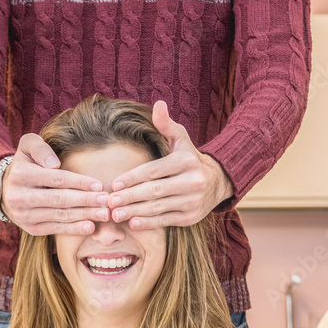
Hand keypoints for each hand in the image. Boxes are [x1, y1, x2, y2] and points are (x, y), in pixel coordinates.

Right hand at [0, 133, 110, 234]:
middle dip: (86, 200)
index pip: (57, 179)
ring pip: (60, 215)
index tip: (99, 185)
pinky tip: (90, 226)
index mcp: (21, 174)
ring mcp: (24, 215)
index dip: (80, 182)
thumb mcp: (28, 146)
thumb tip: (53, 163)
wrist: (6, 188)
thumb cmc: (26, 164)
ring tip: (103, 214)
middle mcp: (19, 197)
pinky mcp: (30, 228)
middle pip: (60, 199)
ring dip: (84, 215)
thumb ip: (40, 148)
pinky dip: (74, 229)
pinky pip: (55, 229)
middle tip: (106, 201)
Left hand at [106, 100, 233, 228]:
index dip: (133, 178)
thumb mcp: (180, 139)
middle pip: (154, 191)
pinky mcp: (191, 217)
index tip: (115, 183)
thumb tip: (158, 104)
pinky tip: (133, 222)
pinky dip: (149, 223)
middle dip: (130, 197)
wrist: (217, 182)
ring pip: (159, 207)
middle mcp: (192, 181)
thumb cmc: (189, 158)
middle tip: (110, 201)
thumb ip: (166, 124)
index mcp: (186, 161)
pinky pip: (166, 220)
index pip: (154, 170)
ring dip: (135, 212)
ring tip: (116, 214)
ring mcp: (192, 201)